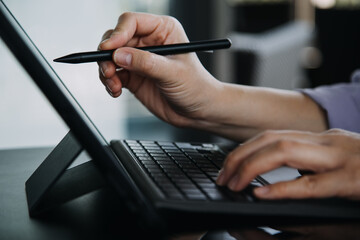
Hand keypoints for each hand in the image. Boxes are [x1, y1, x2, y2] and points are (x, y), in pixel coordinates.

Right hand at [98, 12, 221, 127]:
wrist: (198, 112)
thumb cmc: (196, 87)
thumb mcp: (173, 73)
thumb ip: (146, 63)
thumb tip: (119, 54)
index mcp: (163, 30)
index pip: (131, 22)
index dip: (117, 33)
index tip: (109, 49)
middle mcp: (148, 42)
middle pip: (116, 38)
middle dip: (107, 55)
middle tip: (108, 71)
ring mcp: (139, 60)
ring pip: (111, 57)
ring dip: (106, 70)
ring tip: (113, 85)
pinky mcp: (133, 76)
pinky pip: (113, 75)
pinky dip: (109, 83)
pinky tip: (116, 91)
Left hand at [216, 129, 359, 199]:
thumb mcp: (334, 163)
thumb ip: (307, 165)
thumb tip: (274, 177)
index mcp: (320, 139)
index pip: (271, 135)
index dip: (244, 149)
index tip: (227, 166)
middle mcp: (326, 142)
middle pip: (271, 139)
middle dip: (240, 156)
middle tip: (223, 177)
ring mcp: (340, 159)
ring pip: (285, 151)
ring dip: (252, 167)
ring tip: (233, 183)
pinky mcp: (352, 181)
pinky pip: (311, 183)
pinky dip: (282, 187)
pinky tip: (261, 193)